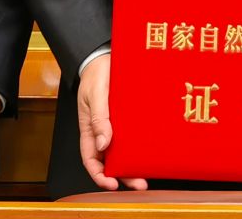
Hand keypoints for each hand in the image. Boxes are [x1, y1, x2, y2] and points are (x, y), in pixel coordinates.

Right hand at [76, 53, 146, 191]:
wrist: (104, 57)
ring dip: (134, 163)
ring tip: (149, 172)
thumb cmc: (94, 76)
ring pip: (124, 151)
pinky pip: (133, 135)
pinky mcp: (127, 118)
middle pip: (111, 161)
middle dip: (124, 176)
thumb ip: (99, 119)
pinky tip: (151, 151)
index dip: (99, 176)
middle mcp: (103, 131)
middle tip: (140, 184)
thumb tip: (104, 144)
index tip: (112, 184)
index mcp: (90, 130)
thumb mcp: (94, 96)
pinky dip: (140, 146)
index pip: (91, 160)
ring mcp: (116, 125)